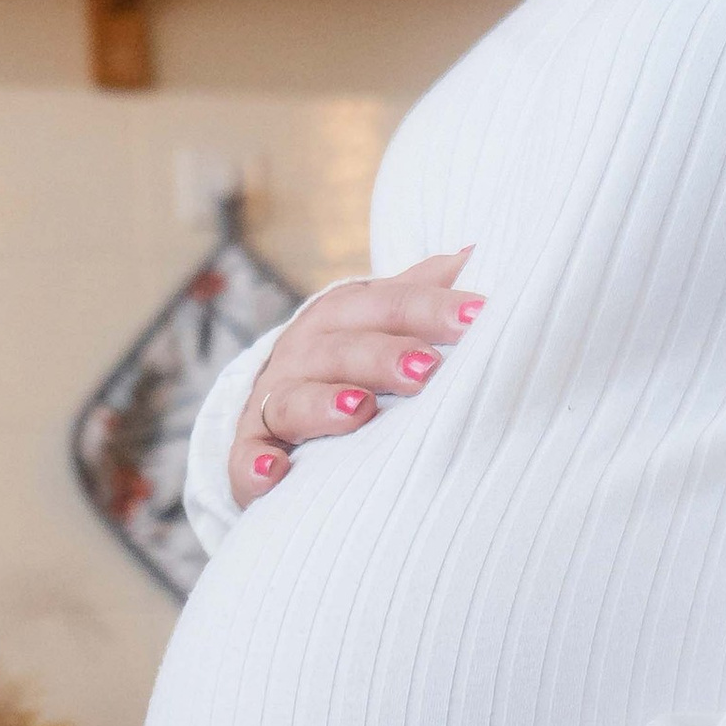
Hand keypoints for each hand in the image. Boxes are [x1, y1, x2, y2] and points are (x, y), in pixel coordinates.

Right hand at [227, 249, 481, 511]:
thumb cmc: (353, 355)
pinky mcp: (249, 451)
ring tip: (360, 409)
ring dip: (322, 404)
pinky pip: (245, 457)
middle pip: (342, 349)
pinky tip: (276, 473)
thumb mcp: (383, 317)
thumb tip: (480, 252)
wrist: (277, 401)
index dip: (433, 308)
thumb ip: (425, 290)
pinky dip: (255, 466)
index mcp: (343, 313)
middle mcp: (304, 351)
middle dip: (383, 356)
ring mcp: (273, 400)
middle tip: (427, 369)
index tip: (480, 315)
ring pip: (293, 399)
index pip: (390, 304)